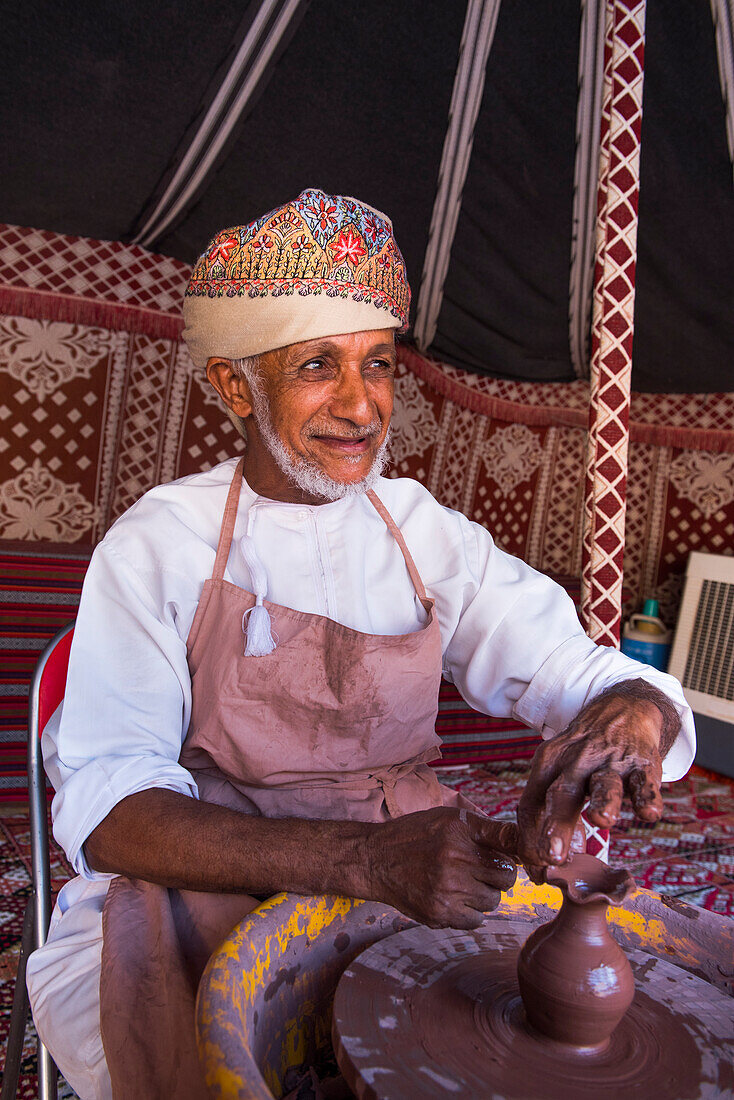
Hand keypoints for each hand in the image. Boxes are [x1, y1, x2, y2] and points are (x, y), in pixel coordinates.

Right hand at [365, 807, 517, 929]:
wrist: (376, 860)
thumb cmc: (416, 836)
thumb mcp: (449, 819)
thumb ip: (486, 829)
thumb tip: (521, 844)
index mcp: (460, 833)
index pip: (509, 844)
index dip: (512, 853)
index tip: (508, 857)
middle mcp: (455, 860)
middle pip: (506, 878)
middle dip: (498, 876)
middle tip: (479, 871)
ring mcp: (447, 890)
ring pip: (492, 902)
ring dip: (483, 895)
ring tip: (461, 883)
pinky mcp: (439, 913)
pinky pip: (475, 921)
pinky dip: (469, 913)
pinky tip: (453, 898)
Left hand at [516, 679, 679, 872]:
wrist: (623, 710)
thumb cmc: (584, 753)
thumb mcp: (558, 770)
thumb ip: (550, 814)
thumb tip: (541, 865)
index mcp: (548, 764)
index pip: (532, 803)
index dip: (532, 840)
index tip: (537, 872)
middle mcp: (576, 761)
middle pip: (562, 793)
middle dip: (556, 824)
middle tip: (551, 855)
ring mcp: (610, 761)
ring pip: (604, 783)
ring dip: (603, 801)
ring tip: (602, 821)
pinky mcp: (641, 763)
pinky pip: (644, 782)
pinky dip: (647, 796)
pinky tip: (649, 814)